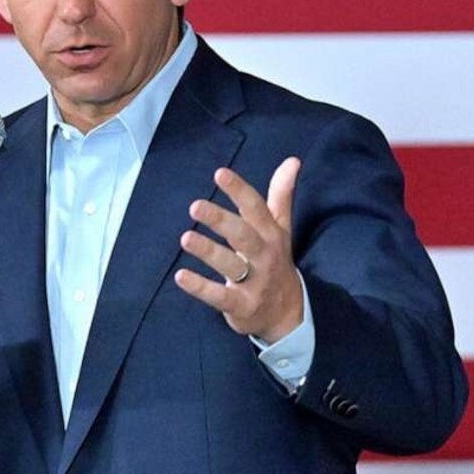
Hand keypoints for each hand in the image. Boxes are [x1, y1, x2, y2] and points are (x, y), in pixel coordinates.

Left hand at [176, 159, 305, 342]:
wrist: (287, 314)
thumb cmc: (276, 262)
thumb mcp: (281, 229)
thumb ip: (281, 195)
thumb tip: (292, 160)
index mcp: (271, 235)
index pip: (256, 208)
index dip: (239, 191)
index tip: (220, 173)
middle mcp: (264, 256)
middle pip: (243, 236)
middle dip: (221, 221)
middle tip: (195, 207)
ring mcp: (254, 283)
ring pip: (230, 265)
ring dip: (208, 251)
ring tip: (185, 238)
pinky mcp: (241, 305)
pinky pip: (219, 296)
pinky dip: (200, 288)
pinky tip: (181, 276)